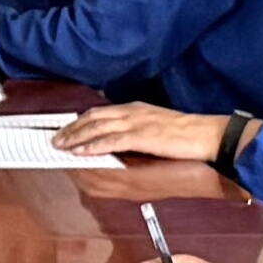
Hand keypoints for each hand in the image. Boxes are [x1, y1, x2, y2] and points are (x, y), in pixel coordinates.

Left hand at [59, 103, 231, 162]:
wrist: (208, 136)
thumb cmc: (187, 136)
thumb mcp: (157, 128)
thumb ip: (136, 132)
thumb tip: (118, 145)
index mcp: (136, 110)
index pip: (100, 113)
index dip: (80, 122)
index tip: (65, 130)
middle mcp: (132, 112)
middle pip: (92, 118)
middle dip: (71, 129)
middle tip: (54, 139)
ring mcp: (137, 123)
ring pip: (97, 128)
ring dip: (75, 138)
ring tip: (60, 147)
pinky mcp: (143, 136)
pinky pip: (111, 141)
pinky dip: (92, 146)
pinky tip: (79, 152)